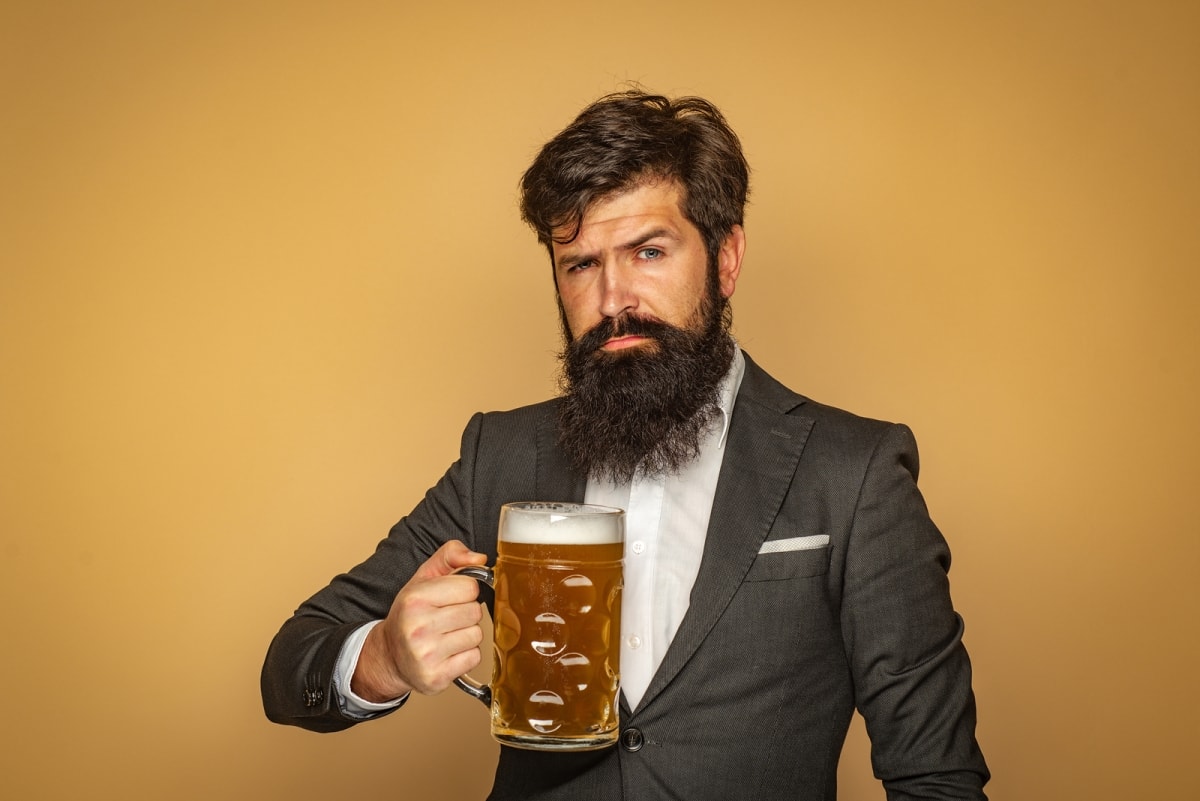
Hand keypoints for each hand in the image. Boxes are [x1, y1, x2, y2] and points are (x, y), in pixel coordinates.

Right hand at [351, 540, 487, 701]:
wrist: (389, 655)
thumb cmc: (411, 613)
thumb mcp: (423, 578)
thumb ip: (451, 555)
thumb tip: (480, 558)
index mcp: (415, 599)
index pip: (470, 587)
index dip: (464, 591)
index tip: (451, 597)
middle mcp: (418, 627)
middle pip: (475, 611)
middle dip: (466, 613)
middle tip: (447, 618)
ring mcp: (426, 655)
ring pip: (477, 635)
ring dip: (467, 634)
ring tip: (447, 635)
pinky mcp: (436, 677)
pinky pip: (474, 658)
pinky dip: (466, 655)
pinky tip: (448, 652)